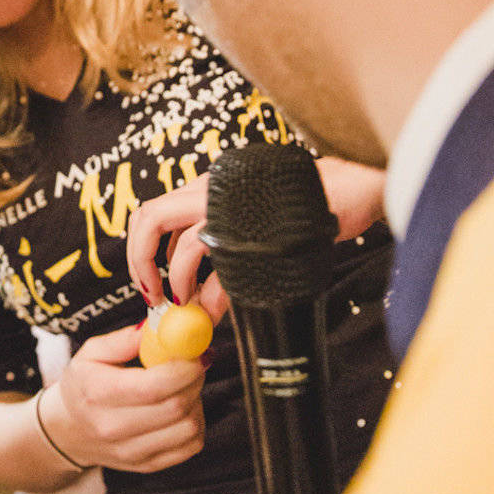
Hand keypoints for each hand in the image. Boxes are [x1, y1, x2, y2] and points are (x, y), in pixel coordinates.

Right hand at [40, 325, 205, 473]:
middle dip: (194, 381)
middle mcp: (113, 428)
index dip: (183, 369)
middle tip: (192, 364)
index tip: (193, 353)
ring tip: (184, 387)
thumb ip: (125, 339)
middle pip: (176, 407)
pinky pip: (190, 446)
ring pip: (188, 428)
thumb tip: (160, 327)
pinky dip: (195, 425)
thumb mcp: (91, 352)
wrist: (67, 431)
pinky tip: (183, 409)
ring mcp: (132, 452)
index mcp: (98, 393)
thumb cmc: (82, 386)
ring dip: (197, 402)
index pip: (153, 387)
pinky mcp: (148, 465)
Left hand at [126, 157, 386, 313]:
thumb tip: (201, 305)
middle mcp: (210, 188)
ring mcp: (223, 198)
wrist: (352, 188)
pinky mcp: (242, 215)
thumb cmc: (308, 213)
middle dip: (141, 260)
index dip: (145, 249)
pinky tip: (210, 306)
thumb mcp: (257, 239)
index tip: (151, 281)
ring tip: (183, 306)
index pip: (159, 212)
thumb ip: (225, 264)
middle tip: (152, 295)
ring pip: (174, 235)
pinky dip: (201, 284)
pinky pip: (205, 248)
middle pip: (149, 217)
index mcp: (210, 187)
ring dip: (173, 278)